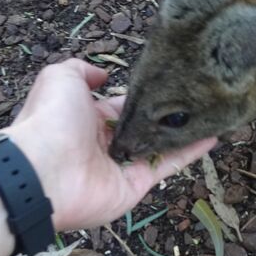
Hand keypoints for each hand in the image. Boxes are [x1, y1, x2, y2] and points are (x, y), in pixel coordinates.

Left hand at [2, 59, 215, 231]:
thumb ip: (82, 70)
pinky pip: (166, 166)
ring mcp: (123, 166)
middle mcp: (107, 143)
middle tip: (198, 96)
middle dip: (168, 113)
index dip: (144, 94)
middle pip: (145, 126)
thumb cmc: (52, 120)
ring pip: (160, 146)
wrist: (43, 171)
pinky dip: (190, 153)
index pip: (123, 104)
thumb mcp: (60, 78)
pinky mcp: (136, 185)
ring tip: (212, 114)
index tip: (170, 81)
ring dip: (184, 132)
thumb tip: (104, 76)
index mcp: (89, 118)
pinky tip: (212, 136)